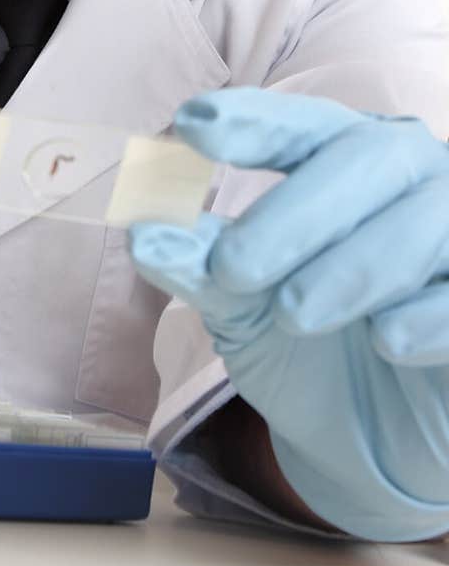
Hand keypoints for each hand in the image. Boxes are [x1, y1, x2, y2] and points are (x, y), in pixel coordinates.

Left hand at [129, 87, 448, 540]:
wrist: (373, 444)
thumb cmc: (307, 348)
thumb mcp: (243, 307)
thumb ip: (200, 266)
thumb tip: (145, 233)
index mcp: (345, 161)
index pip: (304, 125)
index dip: (255, 121)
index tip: (192, 124)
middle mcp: (412, 178)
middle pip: (367, 158)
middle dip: (296, 211)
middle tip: (234, 268)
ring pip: (427, 216)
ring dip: (353, 265)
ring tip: (295, 313)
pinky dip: (430, 313)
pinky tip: (386, 340)